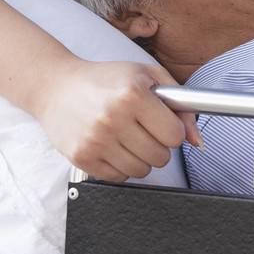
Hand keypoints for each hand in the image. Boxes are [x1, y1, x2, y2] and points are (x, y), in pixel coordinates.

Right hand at [34, 58, 200, 181]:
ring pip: (141, 171)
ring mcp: (96, 140)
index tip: (161, 122)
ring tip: (126, 136)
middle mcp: (113, 118)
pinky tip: (111, 145)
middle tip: (142, 129)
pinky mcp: (83, 158)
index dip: (171, 129)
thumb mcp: (146, 75)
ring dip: (140, 157)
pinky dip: (120, 166)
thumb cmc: (104, 79)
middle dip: (157, 145)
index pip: (174, 136)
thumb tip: (196, 140)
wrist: (57, 87)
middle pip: (160, 157)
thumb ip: (179, 103)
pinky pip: (118, 178)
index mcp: (132, 94)